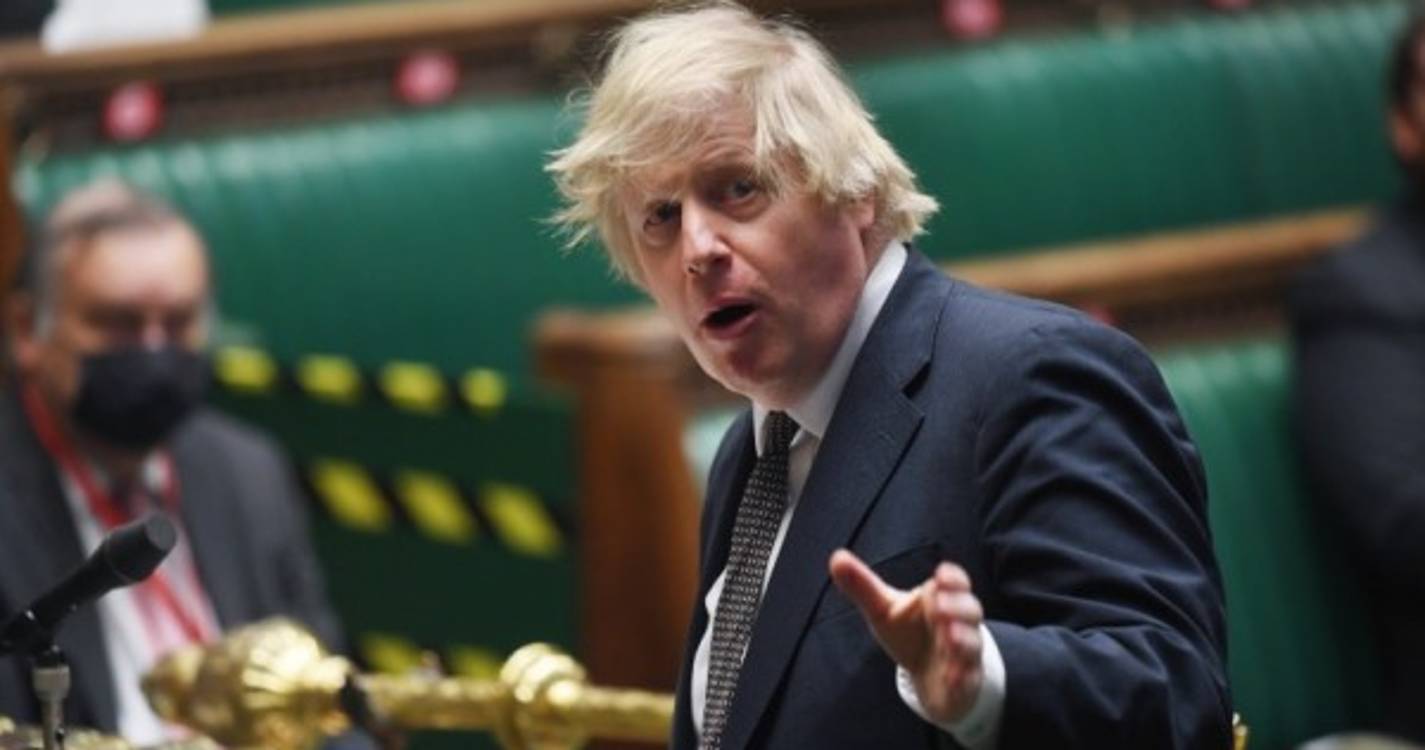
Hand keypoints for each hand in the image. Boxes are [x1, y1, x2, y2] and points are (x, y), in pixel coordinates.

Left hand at [828, 549, 984, 723]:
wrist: (928, 676)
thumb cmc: (909, 633)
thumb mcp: (883, 610)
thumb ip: (863, 586)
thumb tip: (836, 557)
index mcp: (941, 599)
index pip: (956, 582)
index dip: (953, 579)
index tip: (941, 576)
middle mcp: (959, 624)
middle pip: (970, 610)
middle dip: (958, 607)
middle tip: (940, 605)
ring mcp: (964, 654)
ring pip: (972, 645)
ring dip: (964, 639)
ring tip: (950, 637)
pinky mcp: (964, 683)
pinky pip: (968, 680)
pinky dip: (961, 678)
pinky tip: (950, 677)